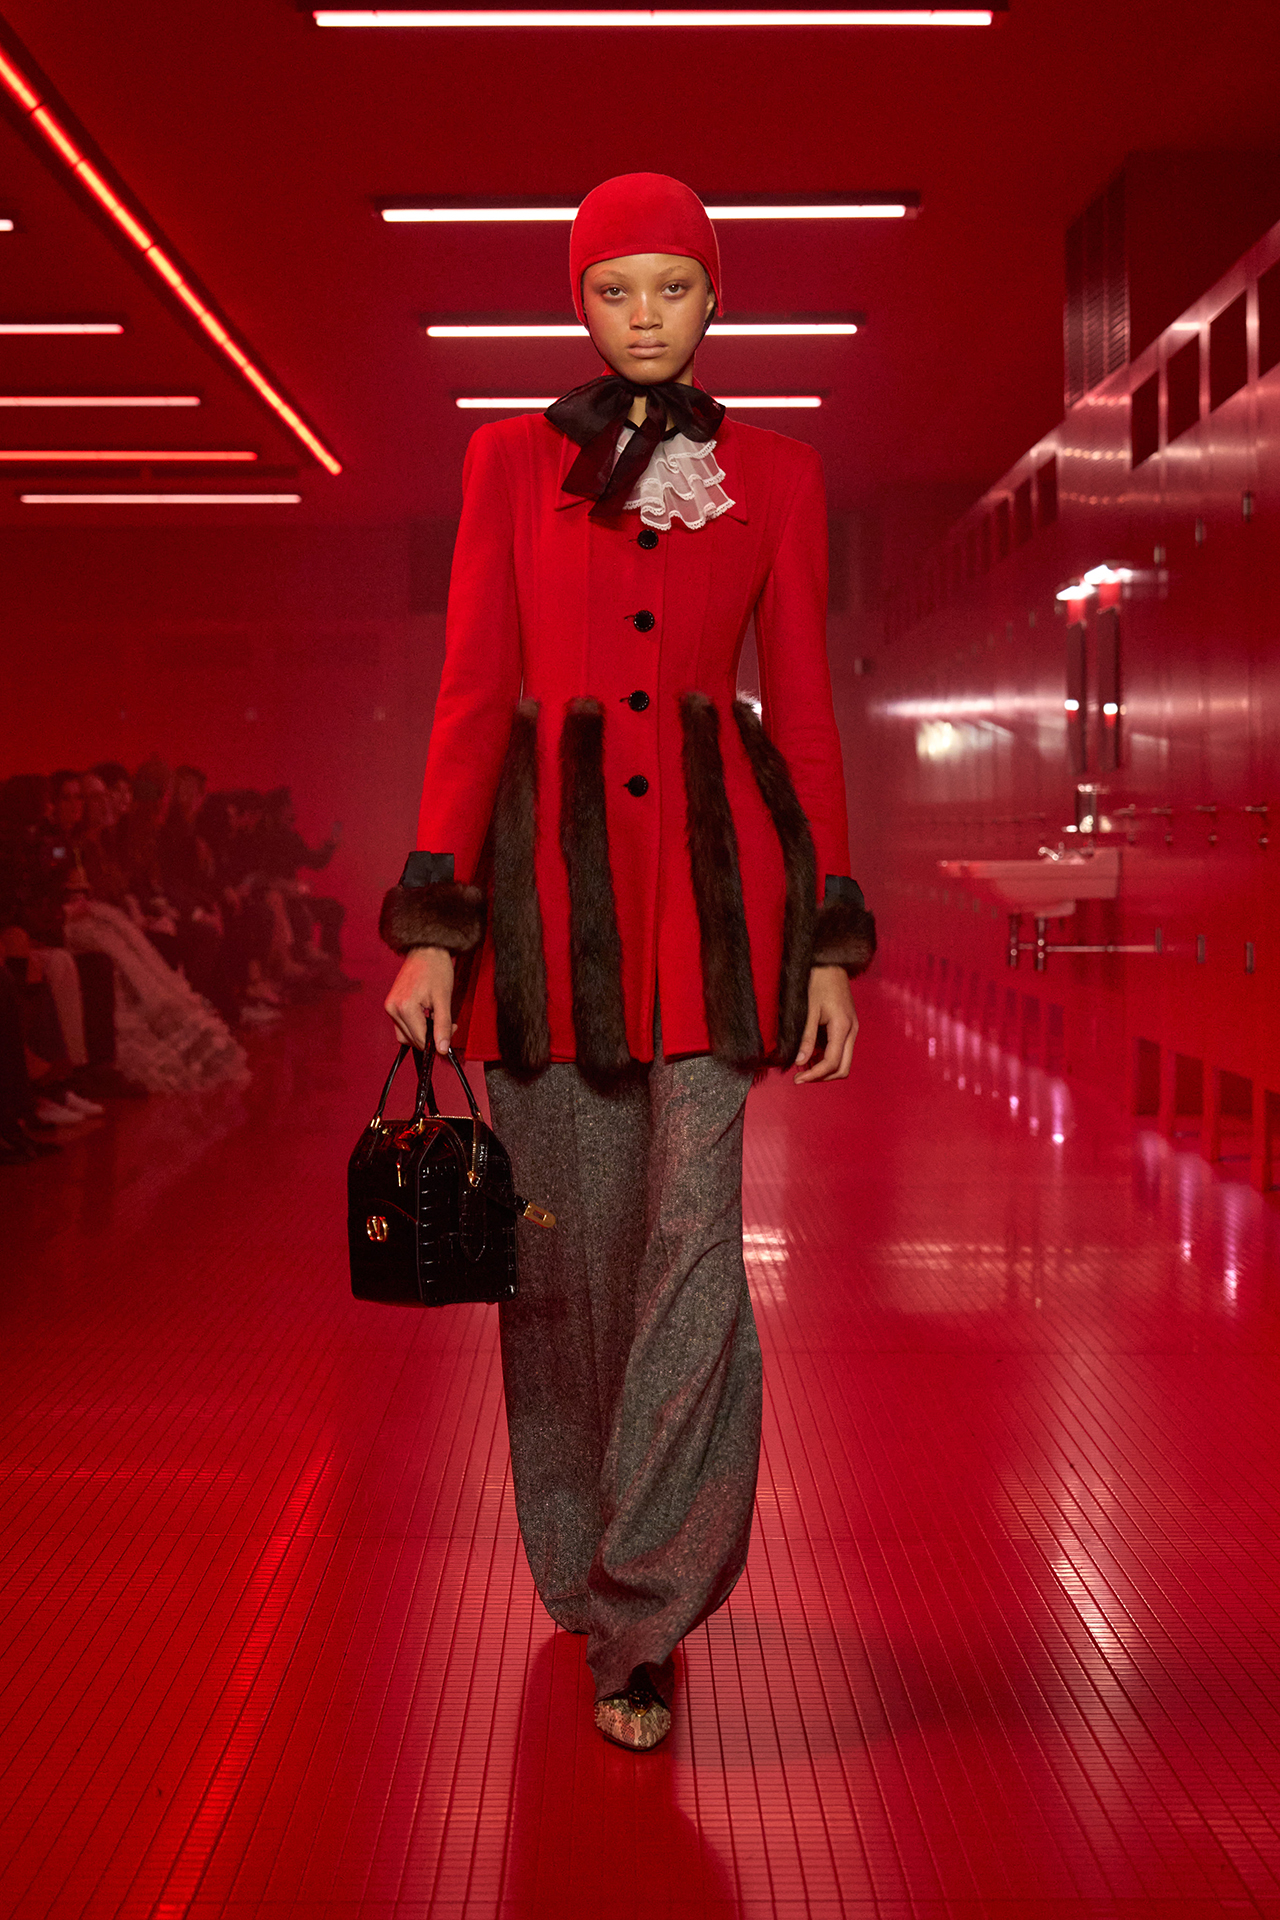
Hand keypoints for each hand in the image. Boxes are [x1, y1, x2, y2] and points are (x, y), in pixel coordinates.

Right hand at [385, 945, 455, 1053]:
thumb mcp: (444, 999)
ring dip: (422, 1033)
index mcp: (404, 1008)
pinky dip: (415, 1025)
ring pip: (405, 1035)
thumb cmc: (435, 969)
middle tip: (448, 1024)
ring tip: (436, 1017)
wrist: (426, 950)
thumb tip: (442, 1049)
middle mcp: (393, 1008)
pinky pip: (402, 1025)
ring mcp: (390, 1006)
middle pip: (411, 1040)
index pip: (420, 1040)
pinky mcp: (391, 1004)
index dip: (437, 1042)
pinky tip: (426, 1015)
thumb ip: (442, 1026)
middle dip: (431, 1037)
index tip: (450, 1032)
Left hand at [794, 964, 857, 1083]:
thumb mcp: (808, 1010)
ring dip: (825, 1068)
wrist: (830, 963)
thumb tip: (801, 1062)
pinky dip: (827, 1057)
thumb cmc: (818, 982)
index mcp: (843, 1027)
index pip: (831, 1063)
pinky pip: (841, 1050)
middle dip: (822, 1077)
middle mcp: (852, 1030)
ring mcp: (852, 1028)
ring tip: (803, 1064)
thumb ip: (806, 1038)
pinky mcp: (849, 1026)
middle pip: (842, 1068)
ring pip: (843, 1060)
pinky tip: (811, 1053)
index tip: (797, 1080)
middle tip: (801, 1076)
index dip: (814, 1075)